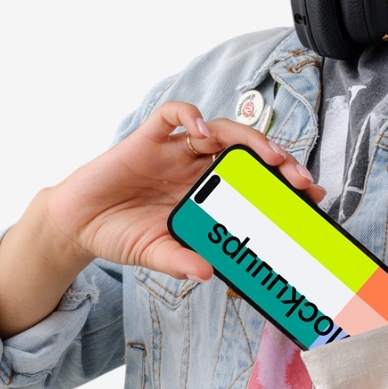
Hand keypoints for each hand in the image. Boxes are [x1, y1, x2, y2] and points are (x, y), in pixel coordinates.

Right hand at [45, 100, 323, 279]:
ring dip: (249, 138)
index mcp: (205, 193)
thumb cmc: (120, 235)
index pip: (252, 180)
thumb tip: (207, 274)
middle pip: (246, 152)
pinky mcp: (146, 139)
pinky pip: (172, 115)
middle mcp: (195, 168)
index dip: (282, 183)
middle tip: (298, 177)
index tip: (311, 195)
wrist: (76, 225)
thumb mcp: (155, 254)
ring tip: (268, 155)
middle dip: (277, 160)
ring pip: (220, 130)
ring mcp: (173, 152)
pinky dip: (189, 115)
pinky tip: (200, 130)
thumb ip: (180, 261)